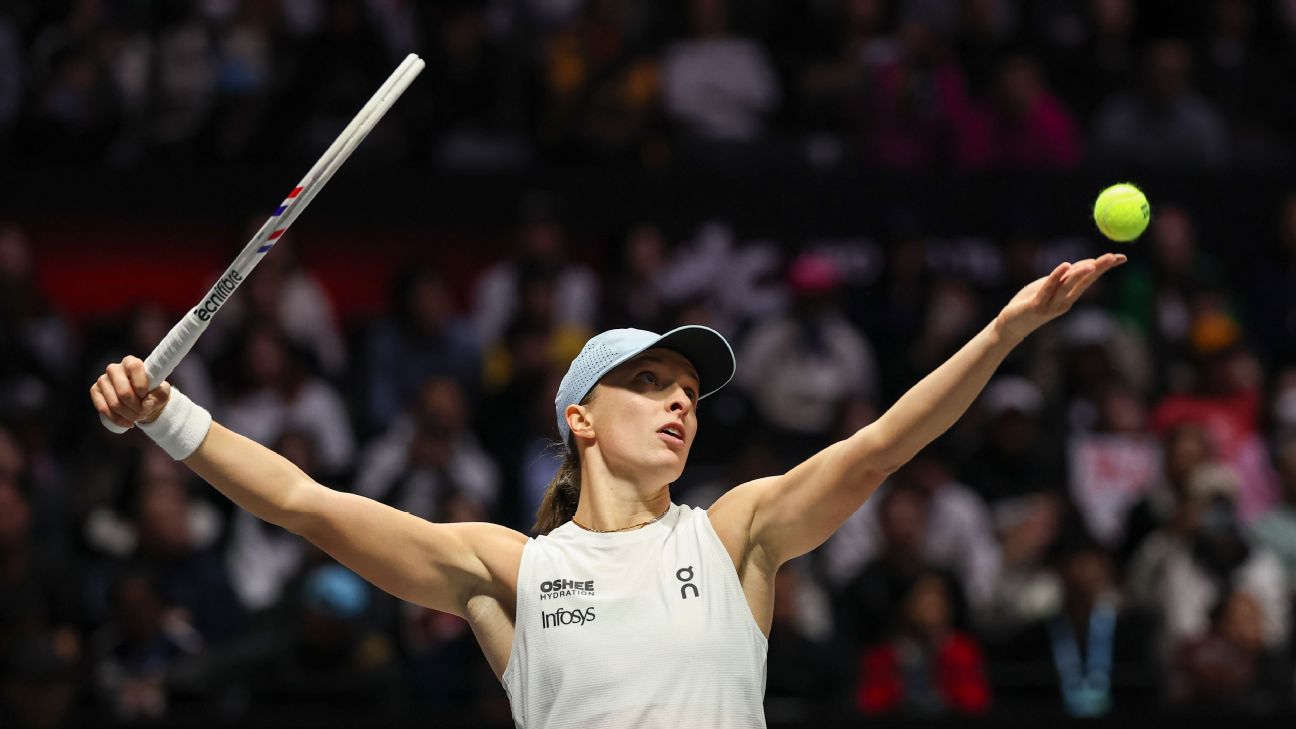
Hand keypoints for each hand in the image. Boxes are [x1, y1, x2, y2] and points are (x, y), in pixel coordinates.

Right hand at [90, 356, 170, 429]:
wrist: (143, 401)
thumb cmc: (153, 393)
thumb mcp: (162, 393)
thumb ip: (159, 396)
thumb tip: (145, 404)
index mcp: (131, 362)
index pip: (134, 367)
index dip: (141, 384)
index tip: (146, 395)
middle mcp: (114, 369)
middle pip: (123, 391)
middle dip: (136, 407)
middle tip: (144, 412)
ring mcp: (103, 380)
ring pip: (114, 403)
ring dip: (129, 415)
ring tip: (139, 417)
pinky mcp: (95, 391)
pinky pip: (103, 409)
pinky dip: (117, 419)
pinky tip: (128, 423)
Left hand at [994, 253, 1126, 343]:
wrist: (1010, 324)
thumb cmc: (1030, 303)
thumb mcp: (1049, 287)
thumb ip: (1065, 278)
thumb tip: (1086, 264)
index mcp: (1069, 296)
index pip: (1090, 278)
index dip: (1105, 268)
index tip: (1121, 257)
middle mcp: (1064, 301)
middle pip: (1084, 282)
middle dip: (1099, 269)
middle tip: (1114, 257)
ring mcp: (1051, 305)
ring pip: (1068, 286)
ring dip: (1081, 274)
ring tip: (1093, 263)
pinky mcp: (1036, 305)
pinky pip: (1048, 289)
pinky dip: (1056, 276)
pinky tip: (1064, 265)